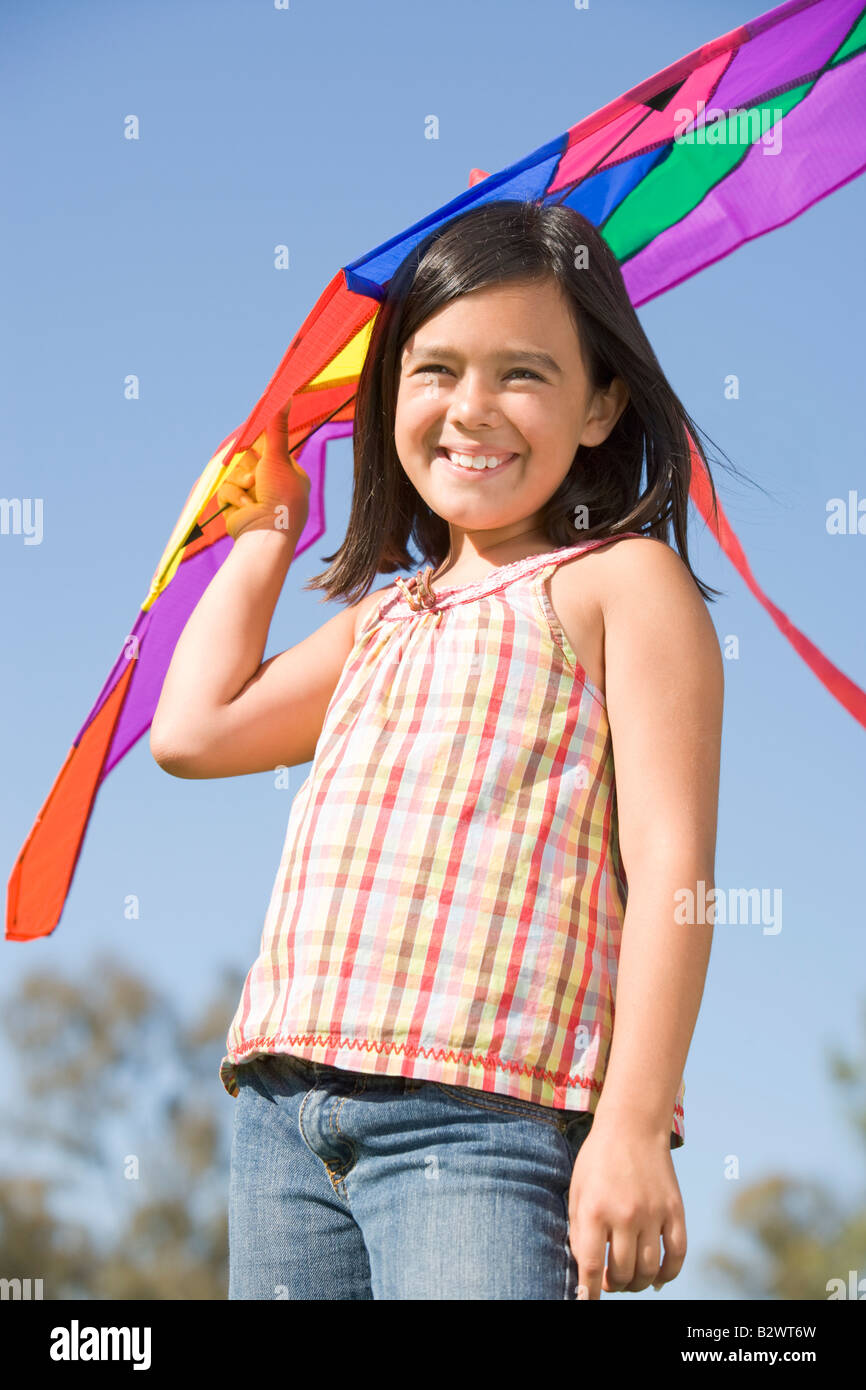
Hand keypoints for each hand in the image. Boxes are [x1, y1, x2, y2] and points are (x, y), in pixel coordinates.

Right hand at [217, 398, 309, 539]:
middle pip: (247, 459)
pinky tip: (244, 506)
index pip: (269, 447)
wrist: (265, 535)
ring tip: (251, 492)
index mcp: (289, 472)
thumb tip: (285, 394)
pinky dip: (234, 496)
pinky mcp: (238, 506)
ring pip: (234, 473)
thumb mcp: (277, 457)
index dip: (257, 442)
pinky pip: (227, 489)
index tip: (249, 436)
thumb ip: (277, 427)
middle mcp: (272, 483)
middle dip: (246, 466)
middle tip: (254, 473)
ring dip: (240, 481)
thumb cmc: (279, 496)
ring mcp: (254, 496)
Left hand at [567, 1115, 685, 1298]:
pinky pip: (677, 1255)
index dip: (589, 1293)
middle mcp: (625, 1215)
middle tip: (610, 1281)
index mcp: (594, 1210)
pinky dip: (668, 1275)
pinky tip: (657, 1278)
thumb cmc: (598, 1159)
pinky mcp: (675, 1210)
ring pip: (649, 1270)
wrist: (632, 1126)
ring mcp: (653, 1213)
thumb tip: (587, 1268)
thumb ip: (578, 1230)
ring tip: (630, 1279)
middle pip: (622, 1273)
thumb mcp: (577, 1190)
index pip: (591, 1267)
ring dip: (638, 1283)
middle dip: (614, 1285)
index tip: (588, 1301)